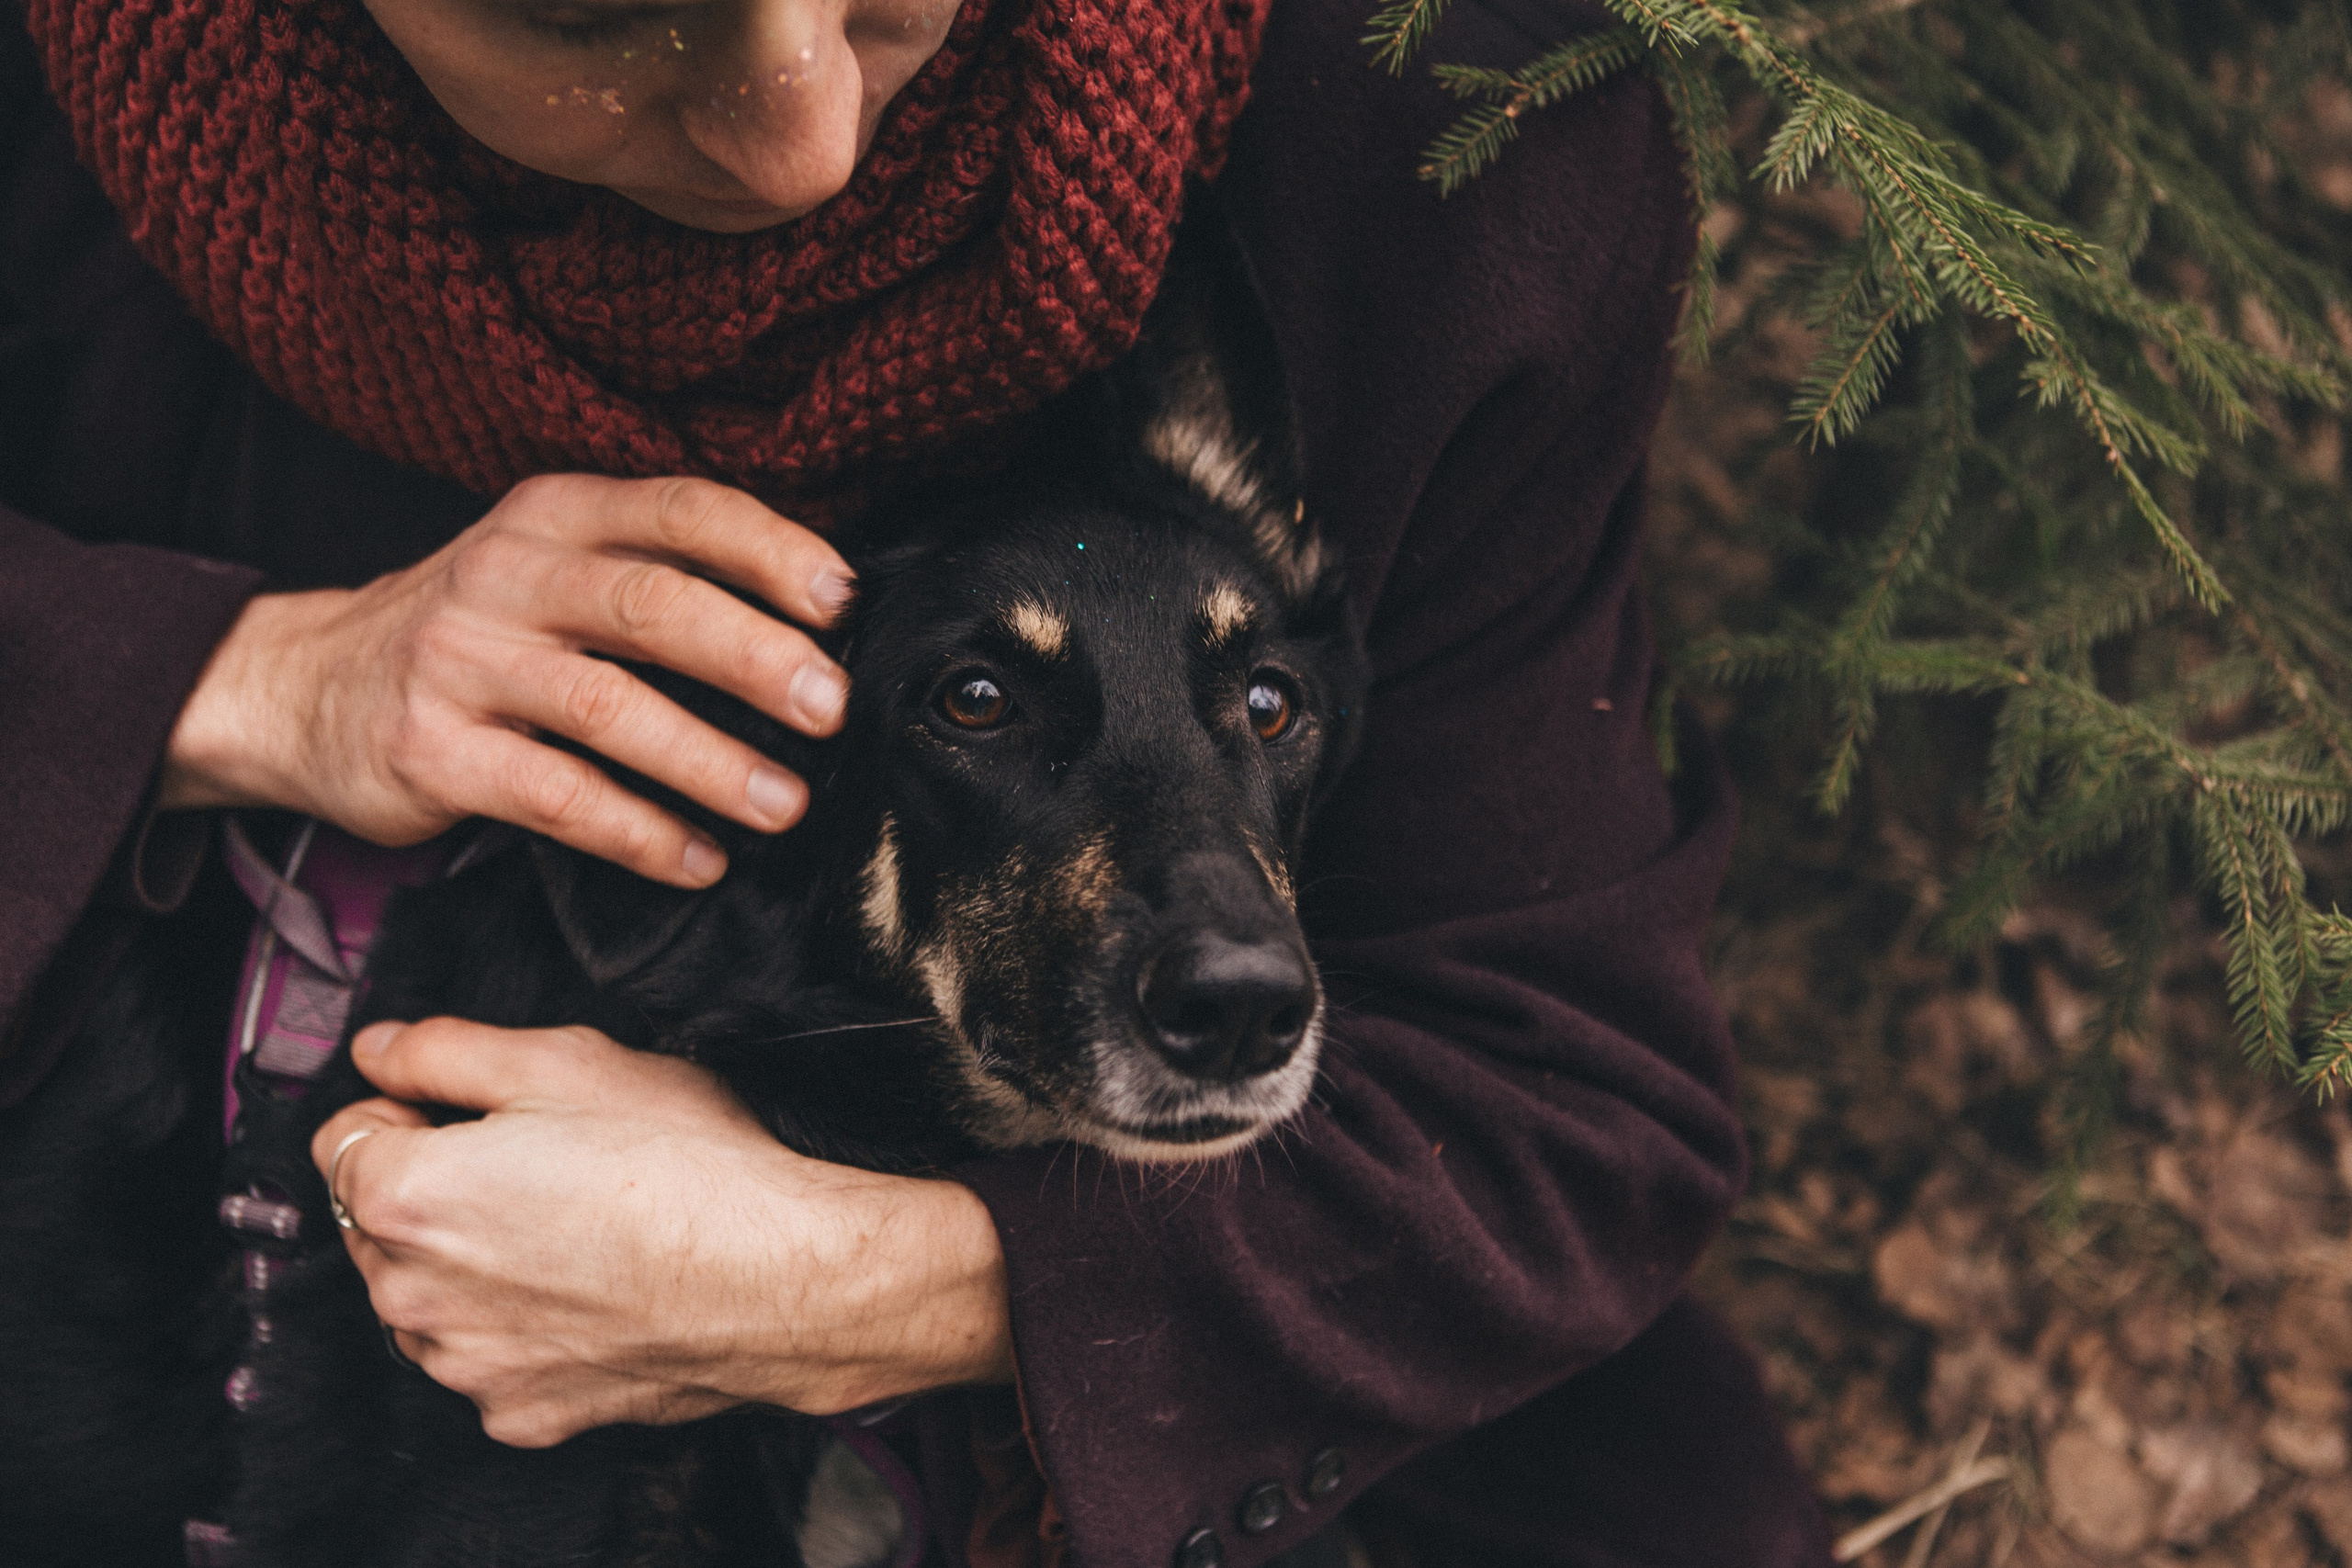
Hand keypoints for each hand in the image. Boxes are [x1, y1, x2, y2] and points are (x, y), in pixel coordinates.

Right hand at [161, 475, 854, 885]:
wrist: (301, 686)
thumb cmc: (475, 631)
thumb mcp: (548, 565)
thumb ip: (654, 573)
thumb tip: (813, 621)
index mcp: (553, 514)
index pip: (679, 509)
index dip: (768, 548)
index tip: (842, 599)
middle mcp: (505, 575)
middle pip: (652, 605)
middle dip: (756, 658)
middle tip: (832, 708)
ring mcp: (460, 662)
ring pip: (609, 707)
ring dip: (710, 762)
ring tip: (783, 804)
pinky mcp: (431, 752)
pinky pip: (557, 797)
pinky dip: (640, 834)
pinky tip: (697, 859)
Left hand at [312, 1019, 1015, 1447]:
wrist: (784, 1276)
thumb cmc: (688, 1162)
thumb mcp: (567, 1059)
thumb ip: (445, 1047)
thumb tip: (378, 1048)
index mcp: (407, 1196)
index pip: (342, 1134)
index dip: (410, 1106)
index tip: (477, 1109)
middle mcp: (412, 1296)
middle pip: (378, 1225)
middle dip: (435, 1188)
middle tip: (541, 1161)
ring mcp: (466, 1366)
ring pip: (429, 1297)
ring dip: (469, 1264)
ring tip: (573, 1226)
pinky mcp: (522, 1414)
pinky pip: (490, 1359)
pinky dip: (521, 1329)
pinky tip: (593, 1288)